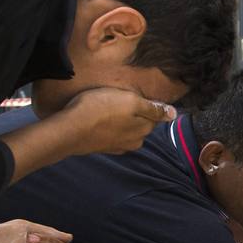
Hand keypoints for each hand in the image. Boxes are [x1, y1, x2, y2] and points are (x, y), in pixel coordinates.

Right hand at [55, 88, 177, 155]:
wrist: (69, 129)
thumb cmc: (100, 110)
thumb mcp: (130, 101)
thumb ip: (153, 108)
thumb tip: (174, 114)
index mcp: (143, 129)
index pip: (154, 115)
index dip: (146, 103)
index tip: (132, 94)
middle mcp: (134, 142)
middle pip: (140, 123)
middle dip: (134, 113)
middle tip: (118, 99)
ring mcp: (117, 147)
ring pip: (126, 130)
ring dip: (121, 120)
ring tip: (107, 107)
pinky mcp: (102, 147)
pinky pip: (112, 135)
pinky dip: (108, 128)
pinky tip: (99, 120)